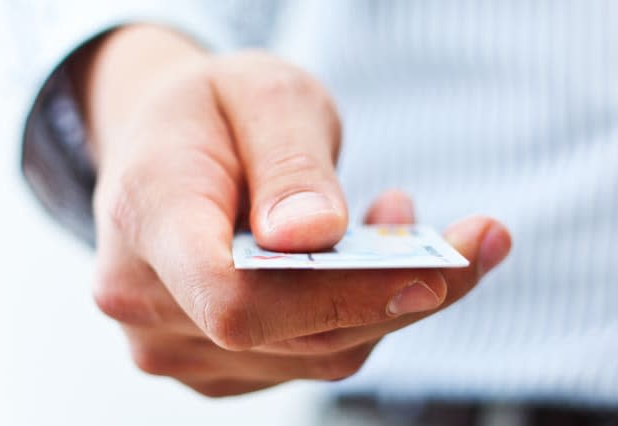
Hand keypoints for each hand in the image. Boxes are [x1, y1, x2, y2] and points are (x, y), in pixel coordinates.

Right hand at [79, 25, 511, 396]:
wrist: (164, 146)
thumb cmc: (210, 111)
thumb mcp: (259, 96)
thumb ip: (287, 163)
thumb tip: (315, 235)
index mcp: (147, 219)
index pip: (238, 299)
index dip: (339, 298)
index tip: (437, 272)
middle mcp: (144, 300)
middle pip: (293, 333)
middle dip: (399, 293)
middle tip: (472, 240)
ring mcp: (173, 341)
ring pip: (312, 352)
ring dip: (382, 298)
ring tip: (401, 225)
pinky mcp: (211, 359)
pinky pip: (303, 353)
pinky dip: (351, 313)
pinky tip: (359, 259)